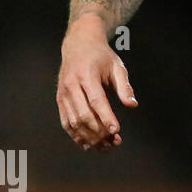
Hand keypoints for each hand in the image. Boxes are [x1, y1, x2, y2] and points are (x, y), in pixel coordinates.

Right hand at [56, 16, 136, 150]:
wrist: (78, 45)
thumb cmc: (101, 57)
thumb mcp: (117, 66)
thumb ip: (125, 86)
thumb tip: (132, 105)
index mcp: (86, 75)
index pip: (97, 101)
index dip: (106, 118)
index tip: (117, 131)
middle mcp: (71, 86)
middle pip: (84, 115)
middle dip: (99, 132)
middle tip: (115, 142)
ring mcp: (63, 94)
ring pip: (73, 122)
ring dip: (89, 137)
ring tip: (105, 146)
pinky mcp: (59, 100)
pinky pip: (66, 122)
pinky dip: (76, 135)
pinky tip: (88, 144)